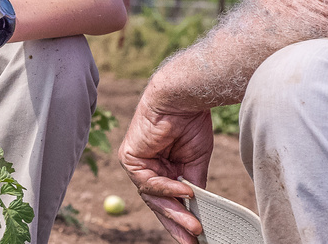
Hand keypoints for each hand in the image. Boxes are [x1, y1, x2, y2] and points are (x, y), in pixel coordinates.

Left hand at [118, 81, 213, 243]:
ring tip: (195, 226)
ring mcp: (136, 163)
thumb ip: (192, 187)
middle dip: (177, 222)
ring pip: (152, 197)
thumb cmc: (190, 123)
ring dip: (175, 211)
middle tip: (193, 240)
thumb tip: (197, 213)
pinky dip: (167, 188)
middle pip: (157, 202)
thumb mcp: (194, 163)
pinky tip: (185, 191)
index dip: (180, 218)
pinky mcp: (129, 157)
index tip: (195, 238)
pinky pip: (148, 182)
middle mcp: (145, 167)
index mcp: (160, 167)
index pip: (166, 199)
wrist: (183, 98)